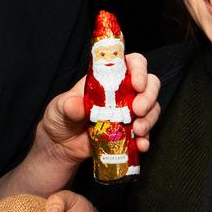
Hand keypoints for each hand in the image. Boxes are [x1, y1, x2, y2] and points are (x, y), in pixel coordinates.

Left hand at [38, 54, 161, 165]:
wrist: (61, 147)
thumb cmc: (60, 118)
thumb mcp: (59, 108)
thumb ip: (68, 105)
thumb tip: (78, 105)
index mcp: (107, 80)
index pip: (131, 64)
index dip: (139, 69)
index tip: (137, 84)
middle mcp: (122, 94)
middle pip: (150, 84)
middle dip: (149, 96)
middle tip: (138, 109)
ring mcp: (128, 113)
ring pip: (152, 108)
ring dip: (150, 118)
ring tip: (138, 130)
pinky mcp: (130, 133)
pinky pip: (146, 133)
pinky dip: (146, 139)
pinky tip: (140, 144)